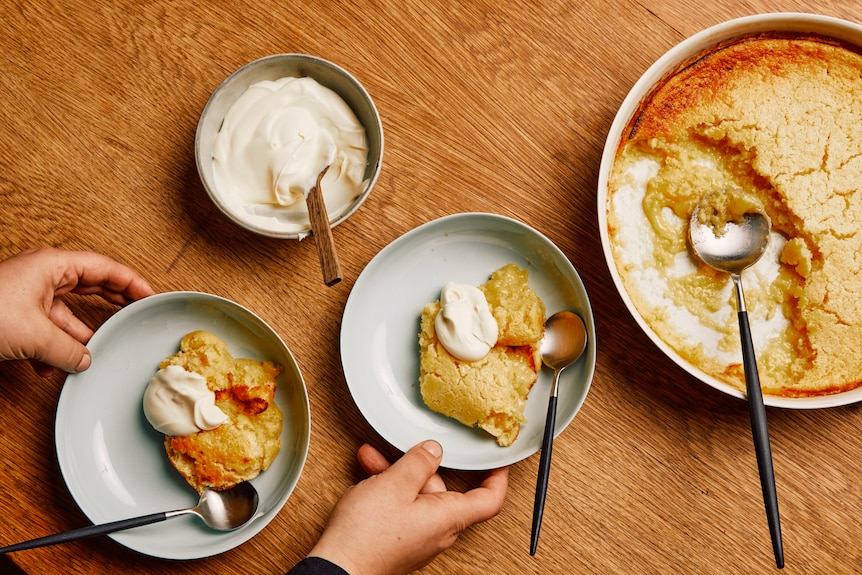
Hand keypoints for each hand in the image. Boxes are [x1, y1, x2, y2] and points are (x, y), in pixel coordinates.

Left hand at [0, 247, 153, 375]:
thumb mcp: (35, 336)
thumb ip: (70, 350)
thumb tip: (87, 360)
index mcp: (53, 265)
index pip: (106, 268)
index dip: (132, 282)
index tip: (151, 296)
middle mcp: (43, 275)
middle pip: (91, 287)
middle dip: (112, 305)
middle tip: (137, 315)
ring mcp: (28, 294)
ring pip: (68, 314)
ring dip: (78, 337)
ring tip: (94, 354)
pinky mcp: (16, 314)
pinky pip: (47, 329)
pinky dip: (53, 348)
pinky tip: (52, 368)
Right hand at [309, 440, 507, 574]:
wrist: (337, 568)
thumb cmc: (367, 536)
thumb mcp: (395, 484)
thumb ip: (418, 462)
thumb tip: (434, 450)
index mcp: (448, 517)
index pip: (489, 499)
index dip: (497, 478)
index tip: (497, 460)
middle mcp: (438, 530)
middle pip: (443, 489)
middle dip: (421, 465)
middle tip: (404, 448)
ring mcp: (418, 537)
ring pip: (416, 496)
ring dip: (397, 475)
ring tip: (373, 460)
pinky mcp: (399, 540)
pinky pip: (402, 508)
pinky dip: (388, 491)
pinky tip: (369, 479)